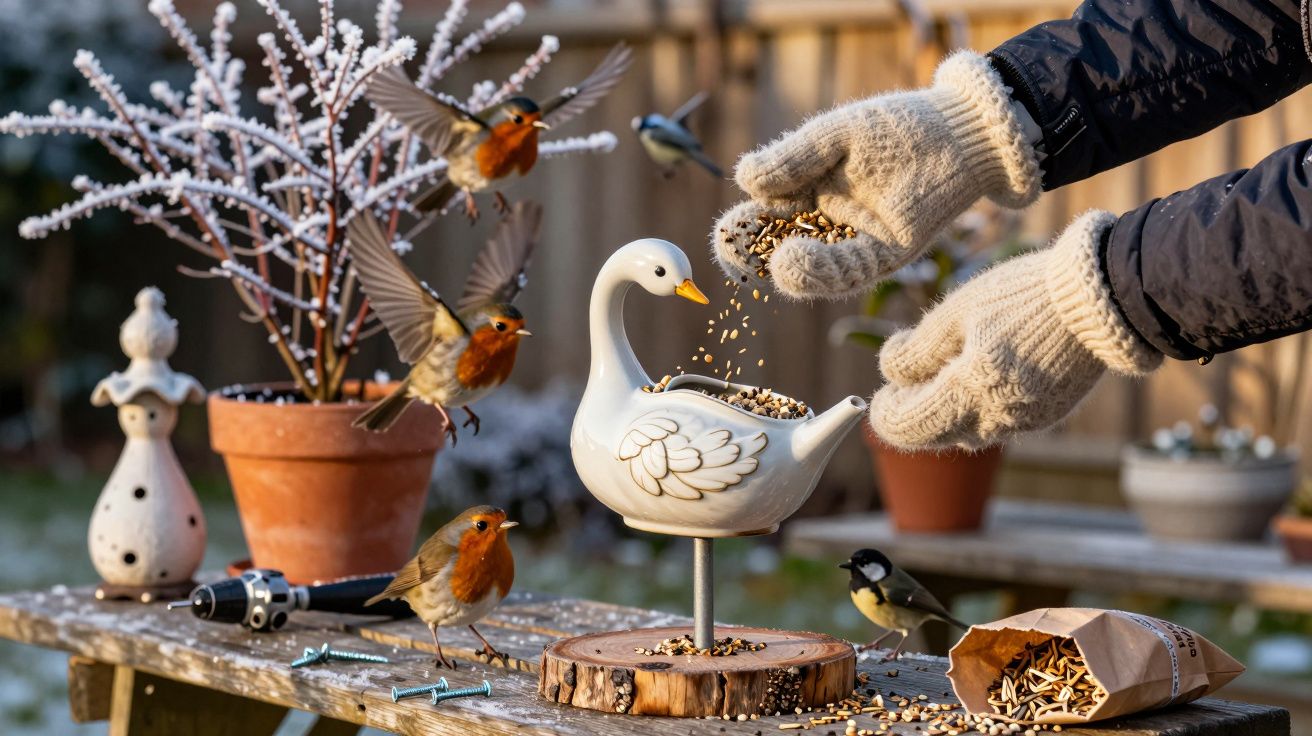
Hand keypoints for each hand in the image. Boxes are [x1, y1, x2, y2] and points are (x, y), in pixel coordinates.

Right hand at [712, 51, 1039, 300]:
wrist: (963, 132)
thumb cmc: (900, 125)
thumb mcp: (838, 134)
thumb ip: (794, 157)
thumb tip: (743, 180)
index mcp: (806, 191)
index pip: (762, 219)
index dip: (739, 233)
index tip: (725, 237)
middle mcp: (826, 223)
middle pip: (779, 248)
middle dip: (755, 258)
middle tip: (736, 259)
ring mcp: (855, 241)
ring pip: (814, 267)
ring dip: (791, 270)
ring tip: (774, 263)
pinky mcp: (887, 254)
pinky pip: (851, 270)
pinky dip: (824, 271)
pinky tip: (798, 261)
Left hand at [868, 212, 1162, 449]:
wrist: (1104, 297)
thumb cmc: (1026, 294)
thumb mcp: (958, 310)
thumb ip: (915, 349)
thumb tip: (889, 373)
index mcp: (973, 389)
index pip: (908, 427)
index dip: (885, 412)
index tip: (884, 389)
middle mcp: (999, 417)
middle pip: (934, 436)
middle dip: (912, 412)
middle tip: (905, 379)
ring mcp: (1025, 422)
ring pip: (964, 432)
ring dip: (944, 409)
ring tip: (944, 367)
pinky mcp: (1045, 417)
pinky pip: (996, 423)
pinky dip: (977, 406)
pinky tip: (981, 371)